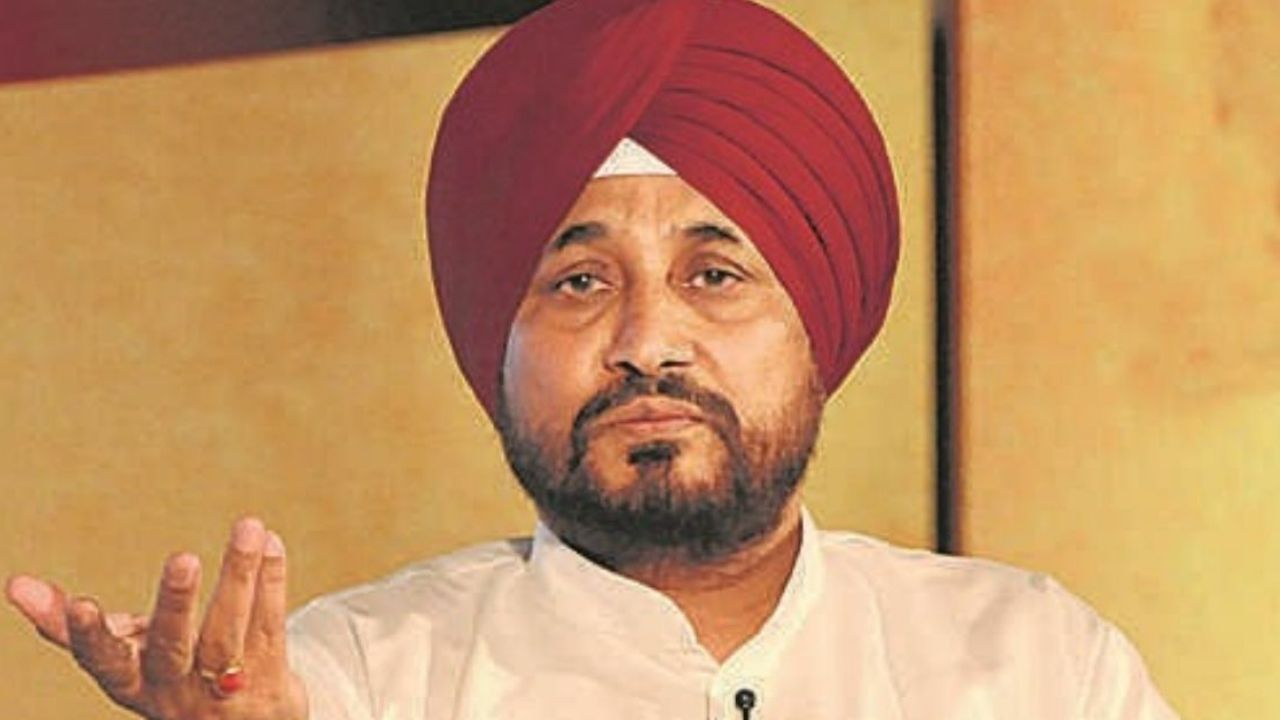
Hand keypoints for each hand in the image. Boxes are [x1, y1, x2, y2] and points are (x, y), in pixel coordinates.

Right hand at [5, 517, 307, 719]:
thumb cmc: (171, 678)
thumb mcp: (126, 660)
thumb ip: (76, 629)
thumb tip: (14, 585)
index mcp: (133, 684)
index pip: (106, 662)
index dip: (89, 636)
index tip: (79, 604)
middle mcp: (176, 689)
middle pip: (176, 647)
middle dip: (177, 602)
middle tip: (183, 558)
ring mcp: (223, 689)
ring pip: (231, 631)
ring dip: (239, 575)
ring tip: (249, 526)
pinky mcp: (268, 681)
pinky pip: (269, 626)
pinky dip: (271, 582)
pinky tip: (272, 544)